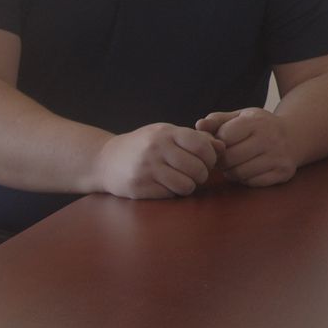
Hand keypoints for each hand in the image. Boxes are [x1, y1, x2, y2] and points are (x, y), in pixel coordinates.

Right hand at [93, 123, 222, 198]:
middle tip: (195, 174)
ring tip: (182, 181)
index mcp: (166, 133)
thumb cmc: (143, 146)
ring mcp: (147, 169)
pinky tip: (165, 186)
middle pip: (197, 168)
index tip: (206, 161)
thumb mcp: (166, 134)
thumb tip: (223, 147)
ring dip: (189, 186)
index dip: (211, 157)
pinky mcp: (140, 187)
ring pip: (186, 185)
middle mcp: (156, 149)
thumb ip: (195, 139)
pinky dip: (173, 193)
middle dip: (201, 175)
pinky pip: (170, 195)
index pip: (202, 146)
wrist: (105, 160)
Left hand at [196, 107, 298, 186]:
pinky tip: (248, 169)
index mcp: (256, 121)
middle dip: (222, 161)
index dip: (217, 144)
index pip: (224, 138)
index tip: (220, 144)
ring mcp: (278, 157)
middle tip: (223, 158)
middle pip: (230, 159)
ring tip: (235, 164)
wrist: (295, 135)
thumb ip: (217, 120)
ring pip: (240, 173)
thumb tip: (198, 126)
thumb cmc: (260, 126)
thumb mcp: (240, 116)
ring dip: (232, 172)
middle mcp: (270, 138)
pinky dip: (246, 179)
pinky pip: (253, 183)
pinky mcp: (283, 173)